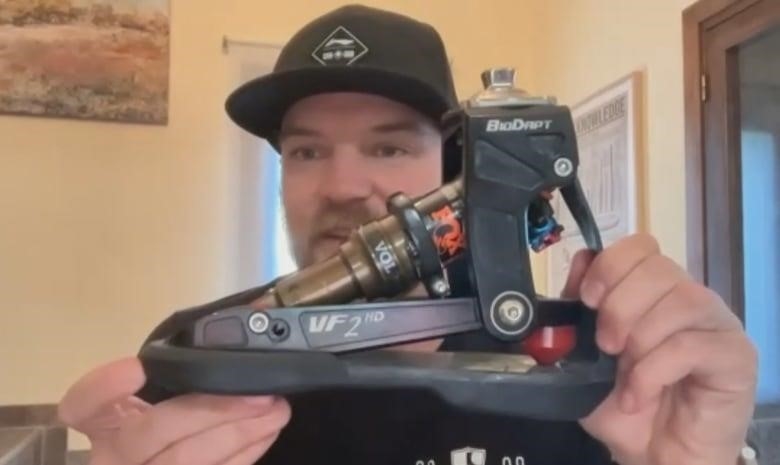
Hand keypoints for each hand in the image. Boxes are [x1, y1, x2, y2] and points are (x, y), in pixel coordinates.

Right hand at [58, 357, 290, 464]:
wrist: (164, 461)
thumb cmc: (172, 422)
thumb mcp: (164, 395)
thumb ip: (183, 371)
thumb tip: (249, 320)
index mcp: (104, 422)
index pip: (83, 405)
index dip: (104, 388)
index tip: (138, 367)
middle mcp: (113, 456)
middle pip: (150, 433)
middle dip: (211, 410)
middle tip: (259, 394)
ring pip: (185, 461)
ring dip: (239, 434)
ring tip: (276, 410)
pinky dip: (245, 453)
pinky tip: (267, 431)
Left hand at [562, 234, 757, 464]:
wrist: (653, 456)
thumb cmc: (622, 406)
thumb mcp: (583, 357)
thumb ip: (578, 310)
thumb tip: (580, 260)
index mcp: (652, 291)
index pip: (640, 247)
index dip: (610, 265)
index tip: (588, 299)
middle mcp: (688, 298)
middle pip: (659, 267)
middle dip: (620, 305)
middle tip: (605, 344)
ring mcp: (716, 324)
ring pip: (682, 298)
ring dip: (641, 335)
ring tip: (623, 369)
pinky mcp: (736, 357)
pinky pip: (693, 344)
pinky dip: (654, 370)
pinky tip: (639, 395)